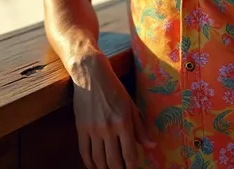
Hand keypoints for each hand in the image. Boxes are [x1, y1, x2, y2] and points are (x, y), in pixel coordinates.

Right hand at [72, 51, 155, 168]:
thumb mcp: (131, 105)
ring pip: (99, 160)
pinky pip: (84, 153)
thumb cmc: (114, 88)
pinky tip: (95, 166)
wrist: (91, 75)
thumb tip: (152, 147)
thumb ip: (140, 128)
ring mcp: (93, 130)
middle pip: (114, 161)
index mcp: (123, 122)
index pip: (129, 154)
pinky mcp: (81, 129)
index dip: (132, 167)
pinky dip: (90, 164)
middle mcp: (108, 129)